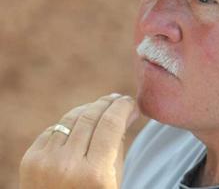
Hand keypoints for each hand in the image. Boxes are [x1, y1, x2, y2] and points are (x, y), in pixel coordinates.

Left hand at [20, 93, 137, 188]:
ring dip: (90, 109)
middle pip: (91, 116)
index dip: (122, 106)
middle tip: (118, 99)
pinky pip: (55, 129)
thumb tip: (127, 110)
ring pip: (72, 118)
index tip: (130, 102)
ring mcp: (45, 161)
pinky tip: (80, 124)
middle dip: (108, 103)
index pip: (111, 124)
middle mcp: (68, 165)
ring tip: (101, 107)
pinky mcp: (31, 159)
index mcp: (95, 174)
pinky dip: (70, 124)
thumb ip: (118, 143)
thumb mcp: (113, 178)